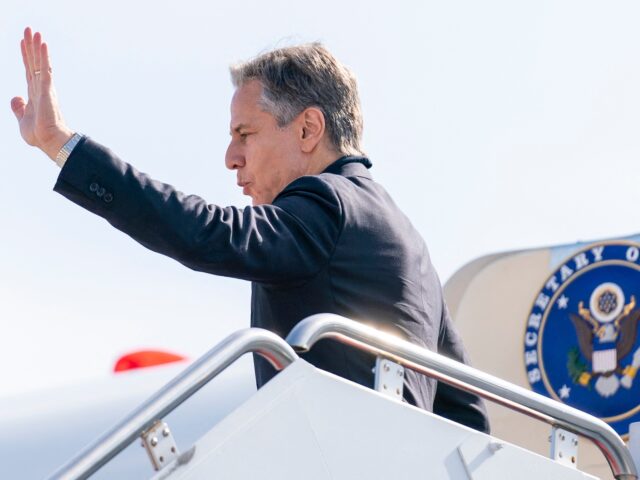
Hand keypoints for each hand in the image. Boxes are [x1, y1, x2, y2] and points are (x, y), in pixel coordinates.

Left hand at [11, 27, 73, 160]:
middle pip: (33, 62)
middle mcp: (41, 88)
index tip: (23, 43)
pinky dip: (44, 56)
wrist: (50, 142)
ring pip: (40, 62)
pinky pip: (45, 69)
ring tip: (35, 31)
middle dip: (31, 46)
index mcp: (34, 94)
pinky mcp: (47, 90)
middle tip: (29, 30)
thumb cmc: (39, 135)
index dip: (25, 56)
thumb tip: (15, 97)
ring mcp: (45, 88)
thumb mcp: (22, 119)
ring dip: (37, 47)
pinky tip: (43, 45)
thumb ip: (18, 108)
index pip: (28, 70)